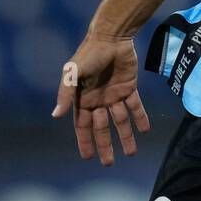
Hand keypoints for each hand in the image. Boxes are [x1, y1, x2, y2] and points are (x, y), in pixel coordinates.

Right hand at [52, 33, 150, 165]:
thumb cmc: (89, 54)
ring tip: (131, 153)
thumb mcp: (73, 73)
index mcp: (82, 99)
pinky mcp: (129, 87)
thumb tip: (55, 115)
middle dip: (105, 145)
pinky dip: (140, 118)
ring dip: (126, 136)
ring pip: (121, 120)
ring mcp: (114, 94)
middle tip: (109, 163)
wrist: (111, 36)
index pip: (82, 126)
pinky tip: (144, 130)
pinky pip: (135, 106)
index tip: (88, 157)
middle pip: (102, 128)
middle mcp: (98, 100)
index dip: (85, 141)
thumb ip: (65, 94)